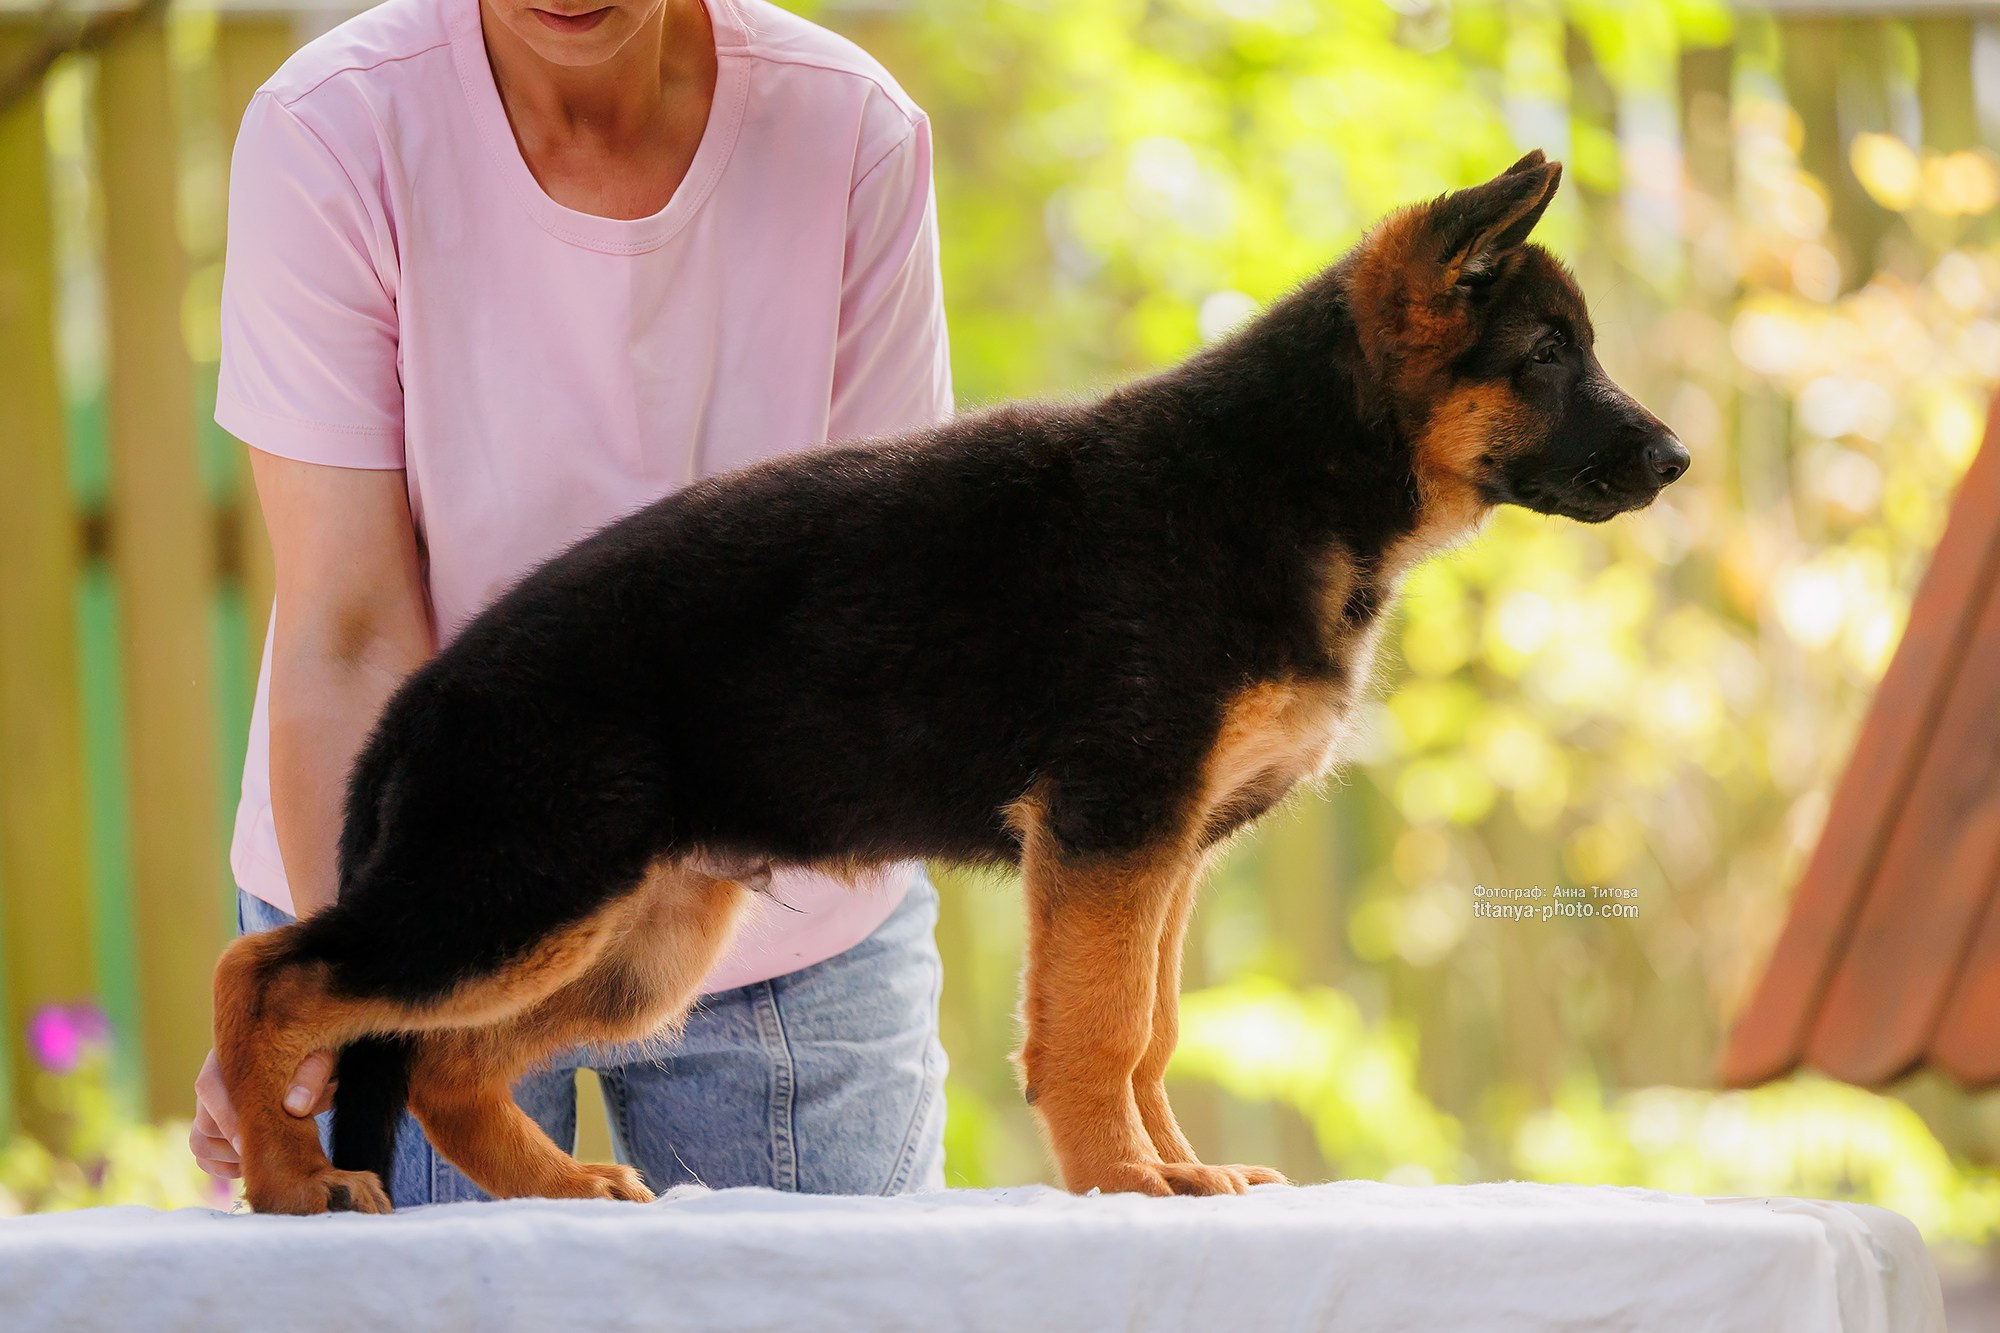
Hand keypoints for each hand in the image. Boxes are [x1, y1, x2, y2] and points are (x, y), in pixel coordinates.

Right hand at [190, 1046, 337, 1179]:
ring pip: (200, 1143)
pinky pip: (204, 1157)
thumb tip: (296, 1106)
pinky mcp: (213, 1131)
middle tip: (268, 1153)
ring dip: (228, 1158)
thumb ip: (311, 1077)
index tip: (250, 1143)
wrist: (311, 1068)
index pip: (208, 1087)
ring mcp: (208, 1108)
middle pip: (204, 1122)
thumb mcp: (317, 1058)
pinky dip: (224, 1168)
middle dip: (235, 1144)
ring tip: (264, 1158)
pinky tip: (252, 1165)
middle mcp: (213, 1083)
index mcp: (228, 1057)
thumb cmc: (312, 1059)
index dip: (227, 1118)